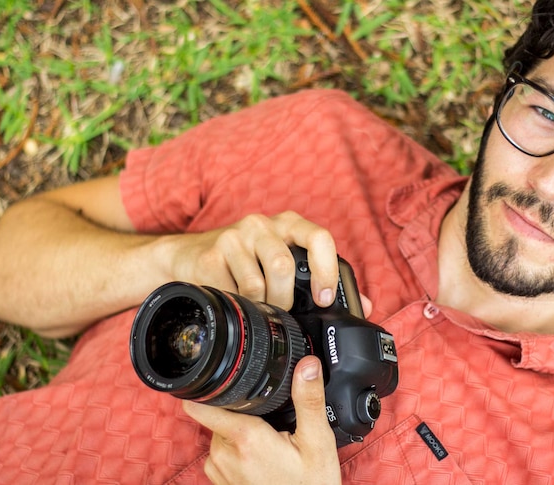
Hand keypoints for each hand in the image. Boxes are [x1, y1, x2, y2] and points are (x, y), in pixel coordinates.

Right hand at [161, 211, 340, 310]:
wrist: (188, 256)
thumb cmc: (247, 262)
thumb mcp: (287, 264)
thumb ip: (324, 282)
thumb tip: (365, 306)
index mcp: (290, 225)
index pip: (319, 237)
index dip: (326, 270)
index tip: (324, 299)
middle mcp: (263, 225)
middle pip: (284, 266)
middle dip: (285, 300)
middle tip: (282, 311)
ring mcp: (235, 236)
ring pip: (257, 282)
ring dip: (261, 305)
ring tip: (258, 307)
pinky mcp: (211, 253)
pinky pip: (232, 291)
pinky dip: (238, 304)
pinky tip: (234, 299)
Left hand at [183, 356, 341, 484]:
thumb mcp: (317, 441)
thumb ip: (309, 400)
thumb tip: (307, 365)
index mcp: (245, 438)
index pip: (203, 405)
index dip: (209, 389)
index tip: (222, 381)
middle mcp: (224, 454)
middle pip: (221, 414)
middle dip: (244, 413)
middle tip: (273, 425)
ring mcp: (220, 470)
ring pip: (222, 433)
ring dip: (242, 432)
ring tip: (271, 444)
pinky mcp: (221, 481)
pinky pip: (224, 453)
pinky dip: (240, 450)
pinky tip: (264, 459)